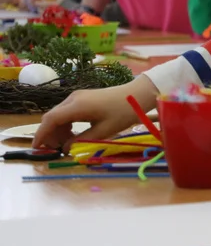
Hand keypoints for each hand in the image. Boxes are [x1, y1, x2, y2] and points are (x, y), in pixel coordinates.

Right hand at [32, 77, 157, 150]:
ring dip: (58, 130)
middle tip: (56, 150)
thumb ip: (82, 141)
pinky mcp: (82, 98)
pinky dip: (65, 124)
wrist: (137, 94)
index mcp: (77, 106)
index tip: (37, 149)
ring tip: (68, 144)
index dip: (41, 134)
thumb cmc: (123, 112)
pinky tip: (74, 134)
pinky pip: (66, 112)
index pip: (50, 120)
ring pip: (58, 115)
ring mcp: (77, 97)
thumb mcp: (104, 131)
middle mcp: (73, 99)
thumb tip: (65, 150)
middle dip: (50, 135)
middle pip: (51, 117)